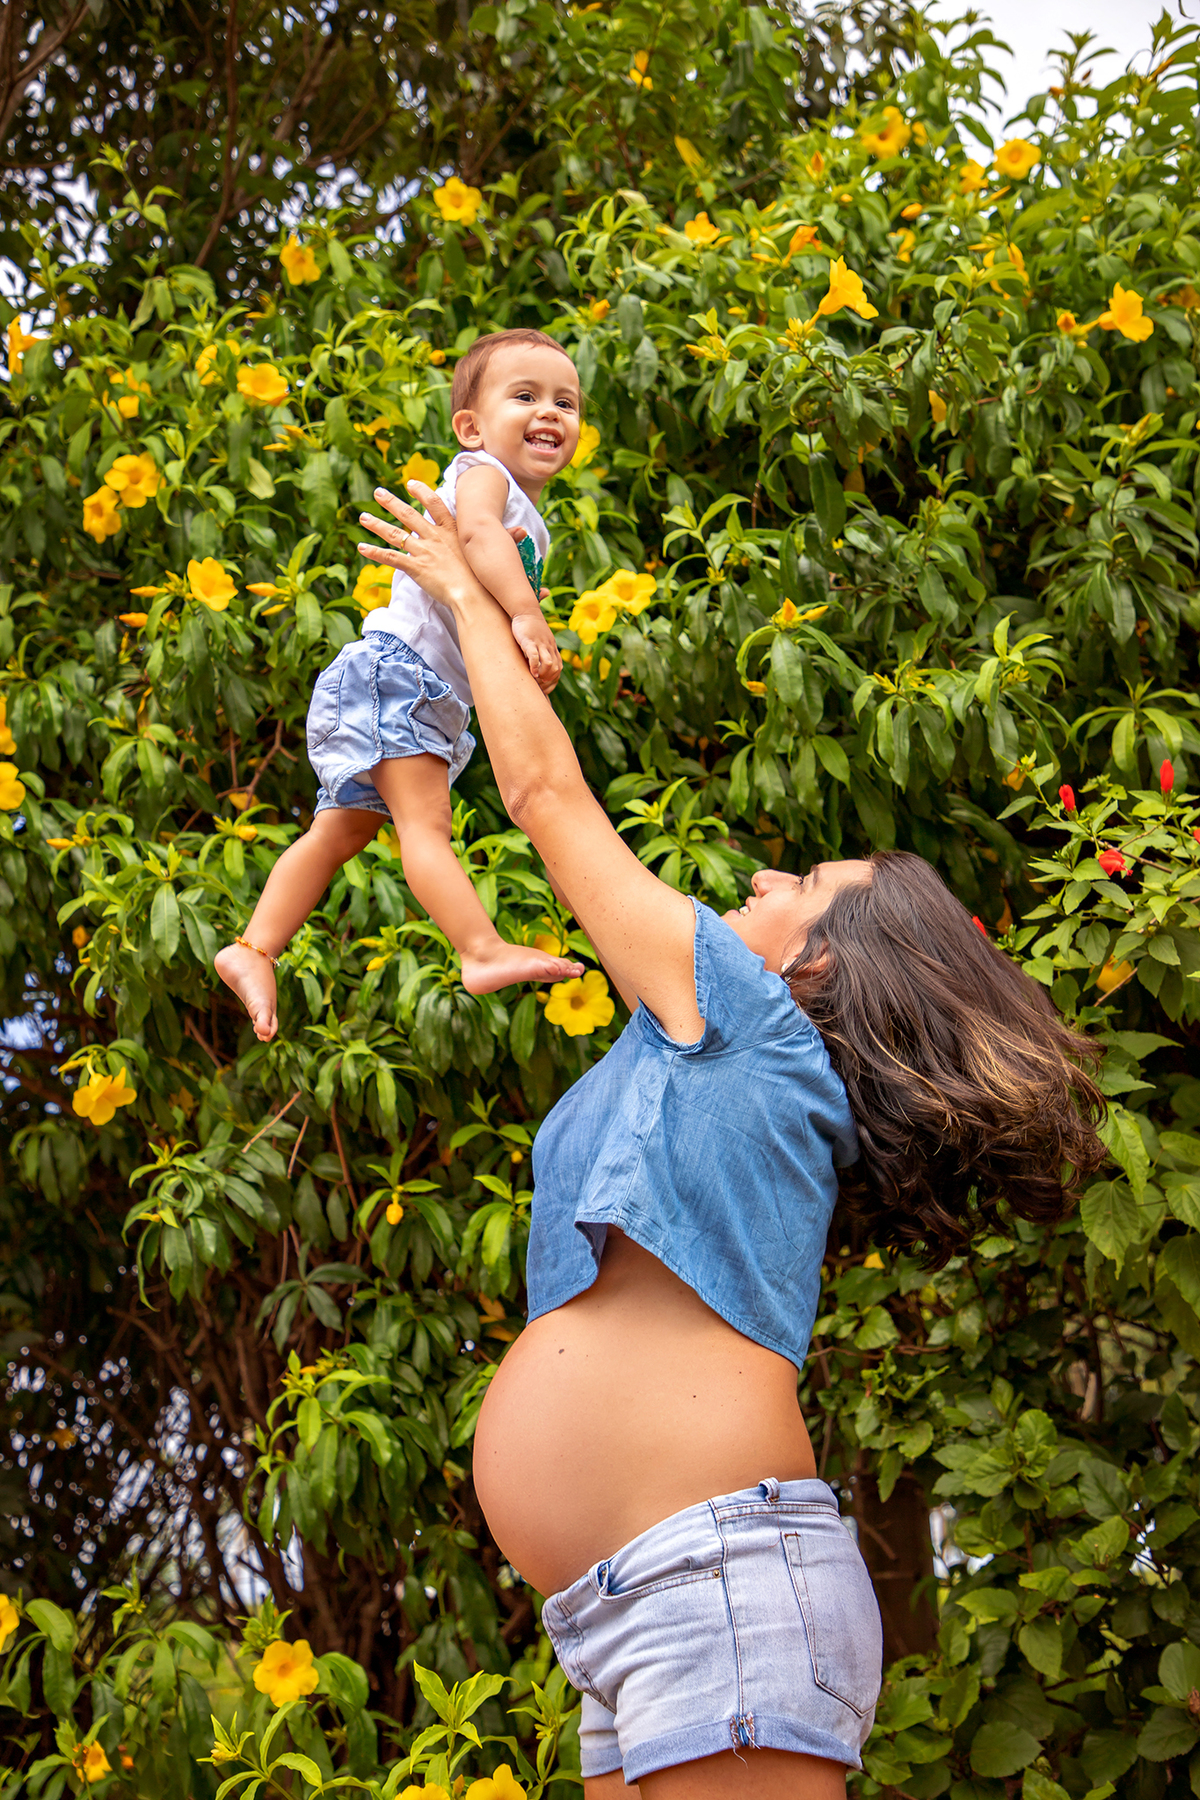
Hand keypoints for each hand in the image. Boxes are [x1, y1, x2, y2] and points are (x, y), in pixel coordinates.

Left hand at [357, 483, 479, 607]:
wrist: (474, 594)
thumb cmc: (480, 578)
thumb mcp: (477, 551)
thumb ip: (471, 541)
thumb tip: (490, 534)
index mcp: (450, 531)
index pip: (434, 503)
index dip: (421, 491)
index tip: (410, 483)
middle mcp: (435, 537)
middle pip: (408, 514)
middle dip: (391, 502)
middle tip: (378, 492)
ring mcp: (424, 552)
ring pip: (396, 534)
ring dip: (377, 524)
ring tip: (363, 517)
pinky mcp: (416, 568)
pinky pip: (391, 558)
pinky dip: (375, 553)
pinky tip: (362, 548)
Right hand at [511, 610, 562, 694]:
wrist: (526, 610)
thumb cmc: (530, 626)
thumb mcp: (540, 639)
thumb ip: (542, 650)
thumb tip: (538, 665)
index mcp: (552, 647)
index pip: (559, 667)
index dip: (553, 679)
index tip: (545, 685)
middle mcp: (549, 646)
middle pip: (556, 667)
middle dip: (549, 679)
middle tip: (539, 684)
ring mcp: (540, 643)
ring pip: (548, 663)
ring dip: (543, 674)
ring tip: (536, 679)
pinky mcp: (529, 641)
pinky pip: (534, 656)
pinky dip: (534, 666)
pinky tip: (532, 673)